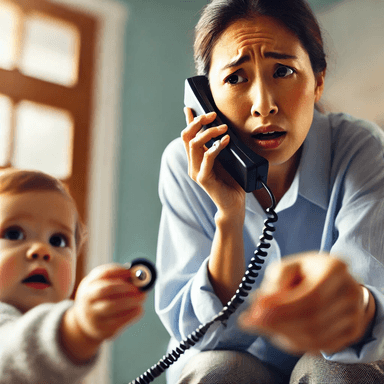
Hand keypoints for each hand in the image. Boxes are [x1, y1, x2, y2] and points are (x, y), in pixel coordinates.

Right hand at [71, 264, 145, 341]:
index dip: (119, 271)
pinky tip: (138, 309)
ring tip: (141, 298)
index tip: (132, 272)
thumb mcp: (102, 285)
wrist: (85, 324)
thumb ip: (119, 278)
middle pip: (105, 290)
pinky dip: (132, 313)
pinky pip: (118, 321)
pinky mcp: (102, 329)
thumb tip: (138, 275)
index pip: (102, 273)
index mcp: (89, 284)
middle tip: (138, 288)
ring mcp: (92, 315)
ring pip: (111, 306)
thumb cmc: (100, 299)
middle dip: (124, 287)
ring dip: (130, 300)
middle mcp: (87, 299)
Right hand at [181, 108, 244, 216]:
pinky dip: (216, 147)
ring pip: (194, 145)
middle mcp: (193, 164)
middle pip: (187, 137)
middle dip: (198, 122)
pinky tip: (225, 140)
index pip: (188, 136)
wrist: (233, 204)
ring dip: (209, 132)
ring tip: (224, 128)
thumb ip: (220, 147)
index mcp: (196, 159)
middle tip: (212, 114)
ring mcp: (197, 172)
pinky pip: (207, 158)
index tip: (190, 107)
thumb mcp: (226, 160)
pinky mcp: (204, 179)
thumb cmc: (232, 182)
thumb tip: (224, 129)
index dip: (188, 121)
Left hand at [239, 252, 373, 354]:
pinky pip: (319, 346)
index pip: (312, 296)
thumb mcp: (289, 266)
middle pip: (313, 319)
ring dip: (281, 334)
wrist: (336, 282)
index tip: (256, 309)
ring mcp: (354, 314)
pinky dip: (293, 343)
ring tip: (260, 324)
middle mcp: (350, 292)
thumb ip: (275, 282)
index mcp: (335, 268)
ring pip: (314, 336)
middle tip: (249, 320)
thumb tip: (258, 305)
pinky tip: (277, 332)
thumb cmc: (307, 272)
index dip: (283, 306)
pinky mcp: (352, 332)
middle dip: (277, 323)